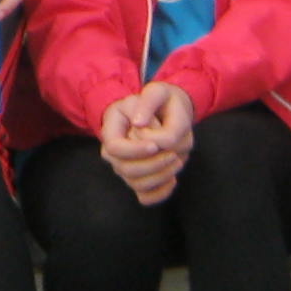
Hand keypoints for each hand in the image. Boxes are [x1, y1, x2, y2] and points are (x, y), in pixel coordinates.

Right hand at [98, 79, 196, 203]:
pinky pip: (145, 197)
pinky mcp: (140, 180)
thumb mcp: (154, 92)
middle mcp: (114, 155)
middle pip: (125, 170)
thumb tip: (138, 123)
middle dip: (153, 164)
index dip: (134, 150)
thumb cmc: (157, 102)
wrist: (162, 113)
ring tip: (177, 160)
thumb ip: (147, 102)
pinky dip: (160, 193)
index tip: (155, 145)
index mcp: (112, 131)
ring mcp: (126, 169)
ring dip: (160, 175)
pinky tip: (173, 179)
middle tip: (173, 153)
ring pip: (137, 184)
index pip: (114, 148)